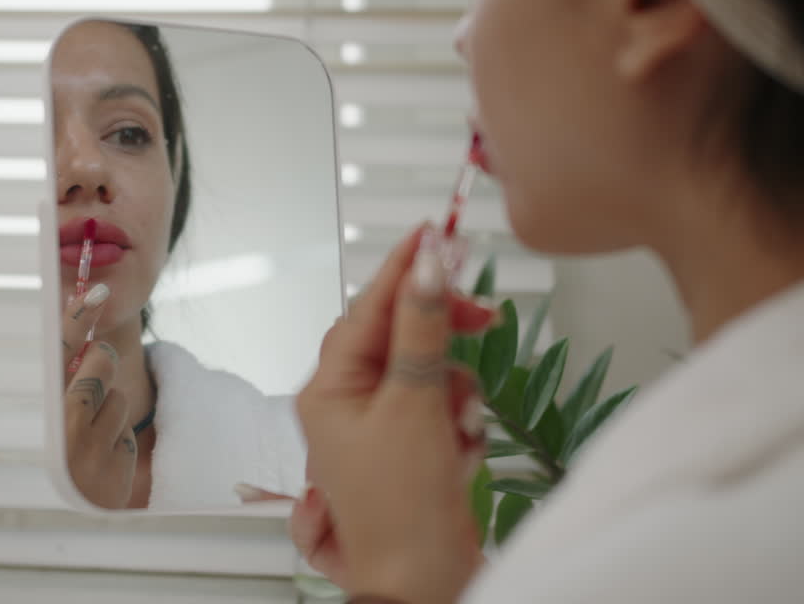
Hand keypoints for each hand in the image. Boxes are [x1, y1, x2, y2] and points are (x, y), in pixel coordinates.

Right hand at [62, 285, 136, 508]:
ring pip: (120, 397)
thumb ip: (70, 371)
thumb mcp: (61, 409)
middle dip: (104, 363)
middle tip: (92, 387)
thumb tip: (84, 318)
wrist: (76, 504)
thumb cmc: (66, 444)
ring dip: (114, 411)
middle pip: (101, 360)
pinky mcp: (113, 466)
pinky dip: (121, 438)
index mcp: (44, 405)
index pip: (60, 351)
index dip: (77, 317)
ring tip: (95, 433)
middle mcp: (61, 427)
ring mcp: (87, 449)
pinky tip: (106, 455)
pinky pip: (129, 430)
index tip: (97, 290)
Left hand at [291, 224, 495, 603]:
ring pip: (427, 371)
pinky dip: (457, 419)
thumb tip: (425, 267)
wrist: (422, 579)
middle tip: (476, 317)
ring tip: (456, 423)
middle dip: (439, 336)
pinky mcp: (409, 447)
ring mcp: (377, 426)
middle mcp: (345, 402)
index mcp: (328, 387)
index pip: (367, 308)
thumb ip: (421, 329)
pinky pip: (439, 406)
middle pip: (397, 336)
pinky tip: (458, 447)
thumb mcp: (413, 402)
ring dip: (453, 390)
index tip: (432, 234)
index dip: (403, 269)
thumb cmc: (401, 506)